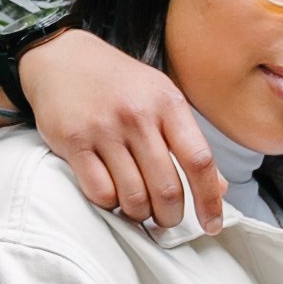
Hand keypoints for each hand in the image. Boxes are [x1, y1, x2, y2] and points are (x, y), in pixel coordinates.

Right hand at [21, 29, 226, 234]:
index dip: (210, 199)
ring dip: (139, 214)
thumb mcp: (160, 98)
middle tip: (165, 219)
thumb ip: (187, 141)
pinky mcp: (74, 142)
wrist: (62, 58)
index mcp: (168, 103)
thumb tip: (220, 187)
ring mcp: (104, 129)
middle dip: (169, 216)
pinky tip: (111, 195)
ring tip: (137, 209)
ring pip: (133, 196)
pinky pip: (99, 192)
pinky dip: (109, 204)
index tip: (211, 225)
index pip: (199, 161)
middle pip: (167, 187)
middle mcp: (138, 115)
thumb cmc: (117, 83)